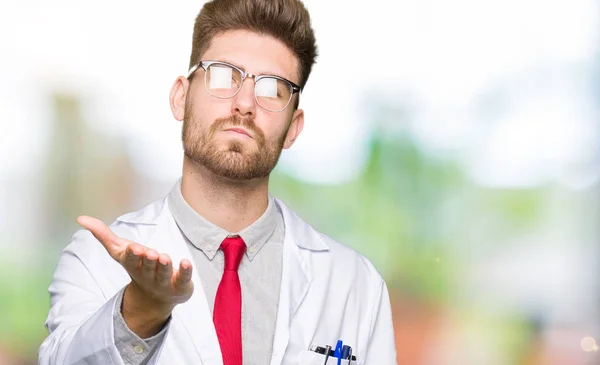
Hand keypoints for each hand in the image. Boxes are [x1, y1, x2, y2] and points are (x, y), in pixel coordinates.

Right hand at [77, 215, 193, 336]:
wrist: (156, 297)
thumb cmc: (138, 267)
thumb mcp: (120, 251)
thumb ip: (103, 235)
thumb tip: (81, 218)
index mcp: (134, 266)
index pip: (131, 260)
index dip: (133, 255)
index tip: (133, 247)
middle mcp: (148, 275)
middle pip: (147, 267)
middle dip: (147, 259)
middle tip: (148, 252)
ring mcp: (165, 281)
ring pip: (164, 273)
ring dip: (165, 266)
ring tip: (165, 258)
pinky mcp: (181, 284)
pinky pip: (184, 278)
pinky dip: (185, 271)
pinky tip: (186, 263)